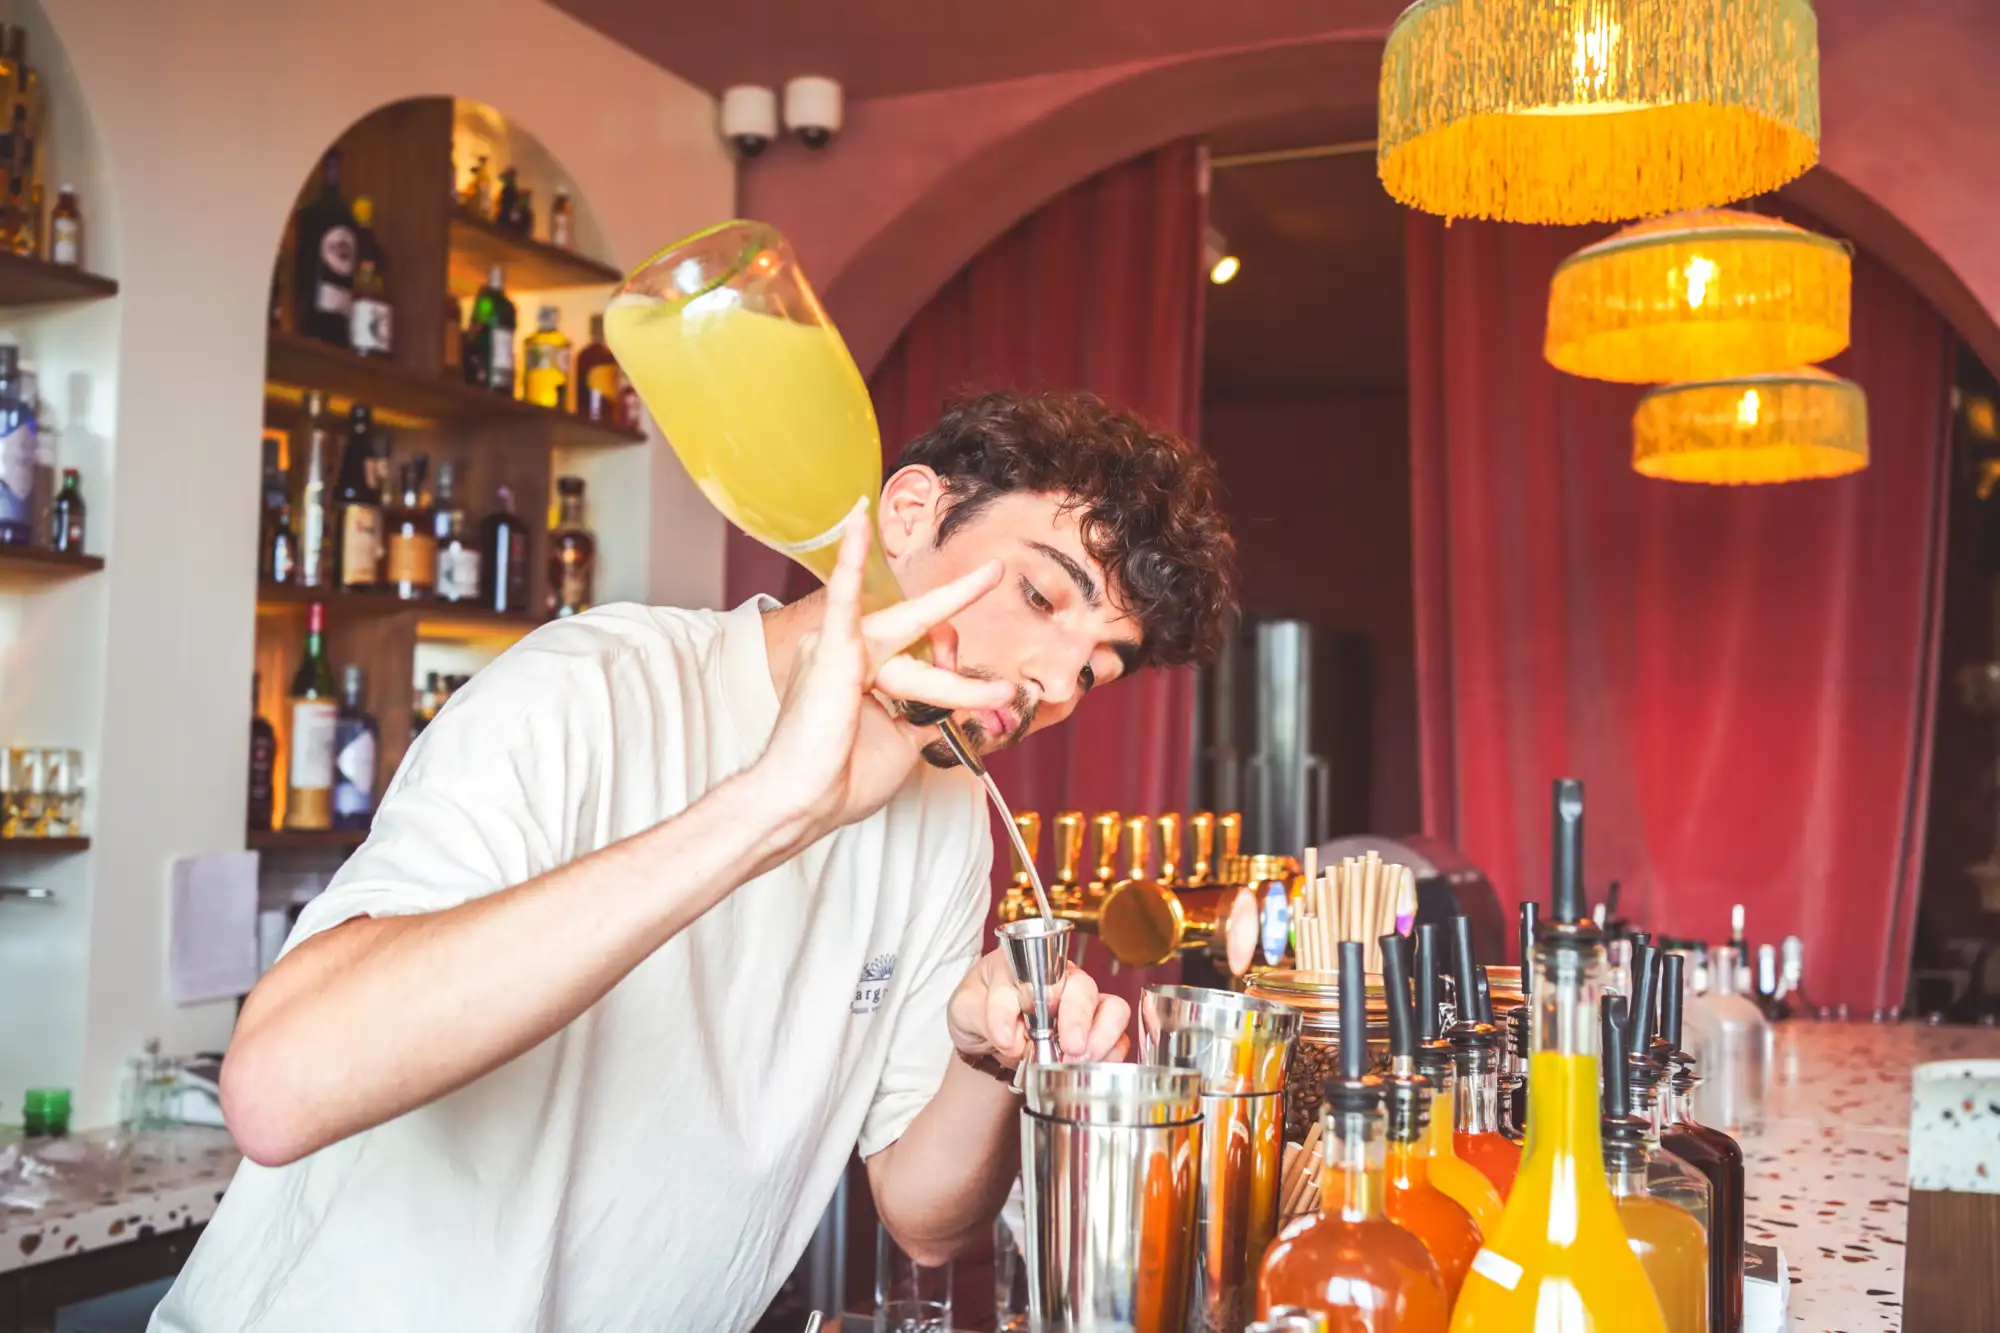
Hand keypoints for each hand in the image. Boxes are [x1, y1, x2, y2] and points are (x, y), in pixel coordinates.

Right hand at [754, 501, 1012, 847]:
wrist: (805, 802)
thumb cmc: (843, 779)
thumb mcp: (904, 742)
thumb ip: (929, 715)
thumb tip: (962, 702)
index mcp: (858, 671)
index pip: (916, 649)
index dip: (955, 673)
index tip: (992, 696)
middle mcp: (845, 651)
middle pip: (914, 624)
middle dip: (956, 600)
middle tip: (995, 570)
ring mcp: (835, 646)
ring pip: (909, 638)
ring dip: (955, 672)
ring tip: (995, 659)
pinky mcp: (829, 649)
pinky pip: (843, 599)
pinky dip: (851, 561)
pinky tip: (857, 522)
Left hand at [948, 949, 1131, 1067]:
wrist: (986, 1043)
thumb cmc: (977, 1013)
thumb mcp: (963, 1010)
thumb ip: (983, 1015)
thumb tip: (1012, 1036)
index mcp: (1023, 964)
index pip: (1029, 974)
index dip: (1020, 1006)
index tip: (1005, 1039)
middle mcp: (1059, 979)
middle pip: (1080, 986)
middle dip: (1076, 1017)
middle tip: (1068, 1045)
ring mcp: (1081, 1004)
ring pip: (1110, 1007)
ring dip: (1100, 1035)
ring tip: (1079, 1058)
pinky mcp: (1096, 1030)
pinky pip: (1119, 1037)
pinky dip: (1112, 1052)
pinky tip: (1094, 1065)